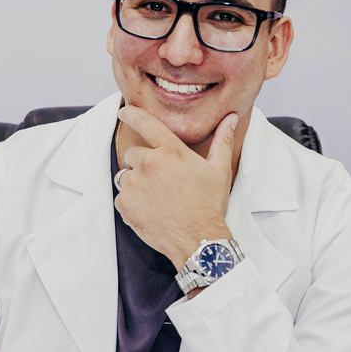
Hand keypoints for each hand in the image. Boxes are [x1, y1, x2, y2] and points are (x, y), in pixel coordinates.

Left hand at [114, 105, 238, 269]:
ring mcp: (135, 184)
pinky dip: (131, 203)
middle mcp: (150, 163)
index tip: (123, 111)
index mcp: (171, 151)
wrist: (198, 240)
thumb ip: (222, 140)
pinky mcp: (125, 204)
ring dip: (135, 183)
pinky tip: (149, 210)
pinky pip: (121, 197)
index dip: (131, 113)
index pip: (145, 122)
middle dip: (141, 164)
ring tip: (155, 198)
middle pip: (133, 154)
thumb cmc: (209, 205)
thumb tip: (229, 118)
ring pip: (126, 176)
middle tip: (159, 181)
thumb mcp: (219, 170)